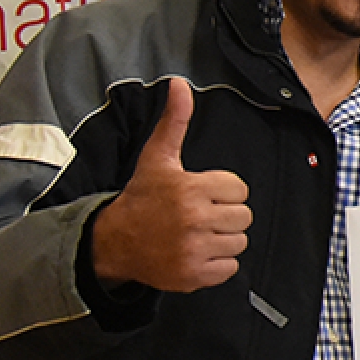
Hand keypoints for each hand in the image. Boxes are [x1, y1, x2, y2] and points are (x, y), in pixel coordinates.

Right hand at [90, 77, 252, 291]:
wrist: (115, 241)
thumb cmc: (143, 196)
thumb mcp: (158, 157)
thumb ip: (175, 121)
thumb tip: (180, 83)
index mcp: (191, 189)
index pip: (240, 190)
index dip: (223, 191)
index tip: (201, 193)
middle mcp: (193, 220)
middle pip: (244, 217)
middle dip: (226, 215)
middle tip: (200, 215)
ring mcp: (193, 250)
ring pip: (239, 242)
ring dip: (223, 239)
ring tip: (197, 233)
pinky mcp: (193, 276)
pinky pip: (229, 268)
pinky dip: (218, 264)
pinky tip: (196, 252)